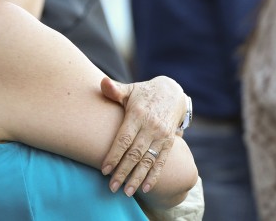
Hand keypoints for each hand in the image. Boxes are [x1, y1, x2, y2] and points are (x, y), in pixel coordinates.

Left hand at [100, 76, 185, 196]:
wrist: (173, 92)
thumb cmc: (144, 93)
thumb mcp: (130, 89)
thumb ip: (115, 89)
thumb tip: (103, 83)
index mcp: (137, 114)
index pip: (124, 139)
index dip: (114, 155)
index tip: (104, 170)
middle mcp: (151, 126)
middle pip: (135, 153)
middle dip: (123, 171)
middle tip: (112, 187)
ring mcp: (162, 135)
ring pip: (148, 160)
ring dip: (137, 178)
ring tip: (126, 192)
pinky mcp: (170, 141)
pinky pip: (162, 161)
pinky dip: (154, 175)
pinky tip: (146, 188)